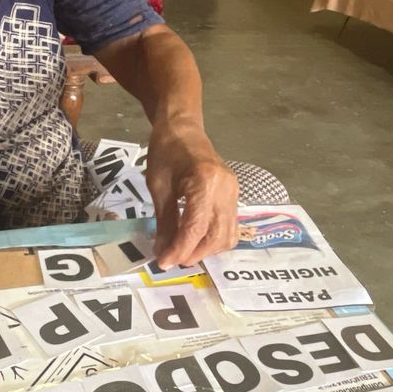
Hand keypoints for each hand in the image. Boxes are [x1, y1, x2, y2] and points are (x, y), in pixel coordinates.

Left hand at [146, 121, 238, 267]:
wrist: (183, 128)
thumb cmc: (166, 151)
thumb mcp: (158, 186)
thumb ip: (164, 222)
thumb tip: (162, 253)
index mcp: (205, 182)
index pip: (196, 227)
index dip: (180, 249)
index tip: (163, 263)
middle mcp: (225, 189)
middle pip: (216, 236)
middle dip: (194, 254)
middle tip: (171, 259)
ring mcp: (234, 192)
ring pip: (227, 236)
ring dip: (206, 250)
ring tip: (183, 251)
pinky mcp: (234, 195)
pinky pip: (230, 226)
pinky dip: (215, 240)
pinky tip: (197, 241)